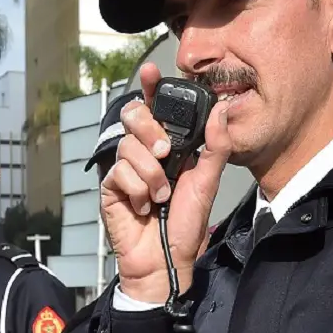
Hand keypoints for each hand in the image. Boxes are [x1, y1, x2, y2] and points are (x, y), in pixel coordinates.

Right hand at [102, 63, 231, 302]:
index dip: (151, 87)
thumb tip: (222, 109)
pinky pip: (120, 172)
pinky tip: (144, 207)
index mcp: (167, 147)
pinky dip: (137, 191)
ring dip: (151, 175)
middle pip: (134, 117)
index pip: (156, 110)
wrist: (166, 261)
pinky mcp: (110, 187)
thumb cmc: (185, 225)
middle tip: (164, 153)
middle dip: (149, 130)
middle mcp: (144, 153)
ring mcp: (125, 169)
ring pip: (129, 147)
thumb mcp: (206, 183)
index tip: (152, 70)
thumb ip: (214, 147)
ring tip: (160, 196)